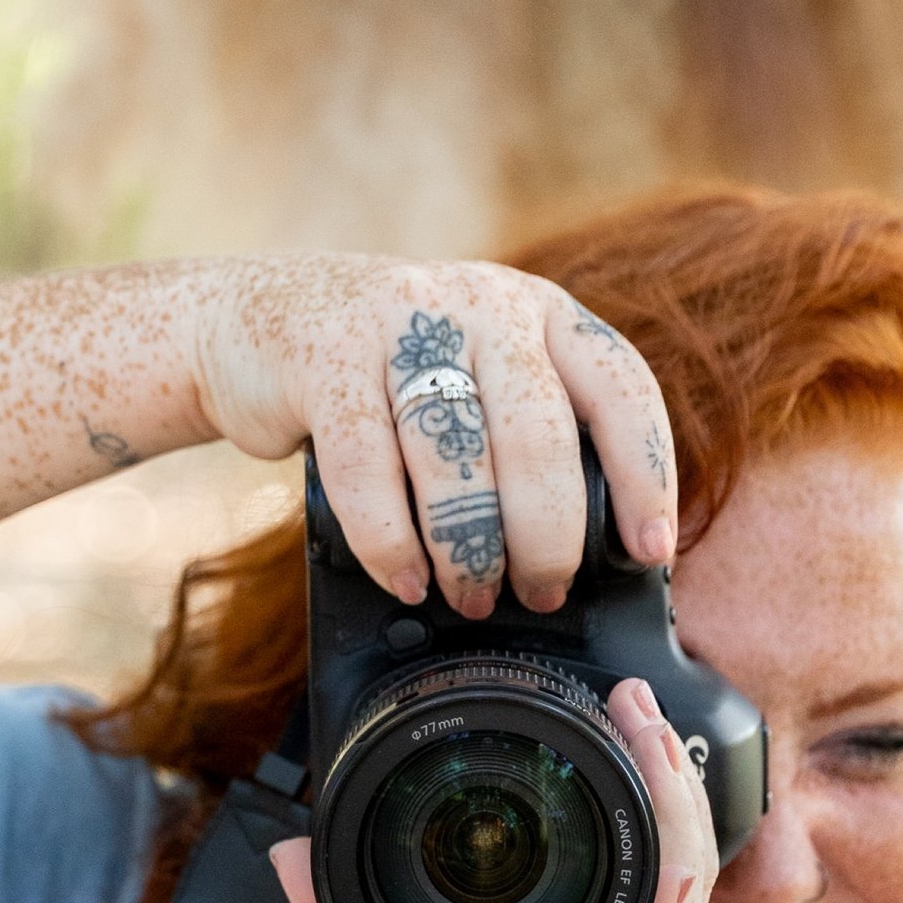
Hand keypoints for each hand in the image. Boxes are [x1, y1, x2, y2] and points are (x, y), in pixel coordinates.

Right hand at [190, 256, 674, 617]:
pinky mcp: (324, 358)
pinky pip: (366, 467)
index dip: (644, 476)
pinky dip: (390, 539)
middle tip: (542, 593)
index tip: (649, 552)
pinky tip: (406, 580)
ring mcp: (400, 323)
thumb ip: (532, 433)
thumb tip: (594, 556)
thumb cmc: (389, 375)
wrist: (254, 320)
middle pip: (539, 435)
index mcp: (540, 313)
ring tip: (471, 597)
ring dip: (469, 547)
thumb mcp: (478, 374)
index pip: (622, 389)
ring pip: (454, 454)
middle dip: (548, 535)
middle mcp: (482, 306)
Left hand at [271, 679, 714, 902]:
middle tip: (629, 693)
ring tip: (642, 718)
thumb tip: (291, 848)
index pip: (605, 869)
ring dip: (669, 794)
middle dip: (659, 769)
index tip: (587, 718)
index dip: (615, 790)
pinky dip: (660, 862)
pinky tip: (655, 802)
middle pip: (660, 860)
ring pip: (672, 882)